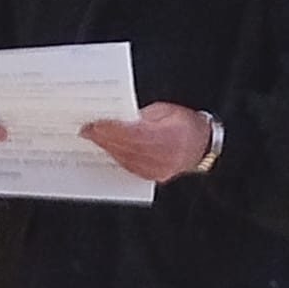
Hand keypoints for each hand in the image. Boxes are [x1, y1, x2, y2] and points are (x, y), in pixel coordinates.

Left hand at [81, 103, 210, 183]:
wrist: (202, 144)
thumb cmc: (184, 123)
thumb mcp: (163, 111)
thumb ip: (140, 116)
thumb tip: (114, 118)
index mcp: (171, 137)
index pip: (134, 134)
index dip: (112, 130)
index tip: (94, 124)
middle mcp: (165, 158)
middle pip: (127, 149)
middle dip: (104, 139)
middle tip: (86, 130)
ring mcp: (160, 170)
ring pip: (125, 160)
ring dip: (107, 148)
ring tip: (92, 138)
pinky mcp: (154, 177)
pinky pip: (129, 167)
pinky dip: (116, 157)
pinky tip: (106, 149)